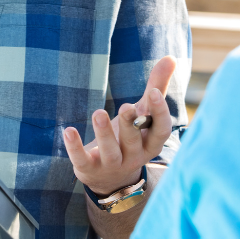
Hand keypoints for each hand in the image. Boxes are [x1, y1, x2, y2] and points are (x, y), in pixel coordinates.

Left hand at [64, 56, 176, 196]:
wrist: (111, 181)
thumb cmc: (131, 138)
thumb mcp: (142, 114)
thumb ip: (156, 87)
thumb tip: (171, 58)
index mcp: (150, 142)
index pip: (161, 130)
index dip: (159, 113)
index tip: (154, 93)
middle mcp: (134, 156)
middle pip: (135, 141)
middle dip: (130, 124)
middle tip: (125, 106)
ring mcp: (112, 165)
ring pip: (110, 151)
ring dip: (104, 133)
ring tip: (97, 113)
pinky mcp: (90, 169)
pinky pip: (82, 160)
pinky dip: (75, 147)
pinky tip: (68, 131)